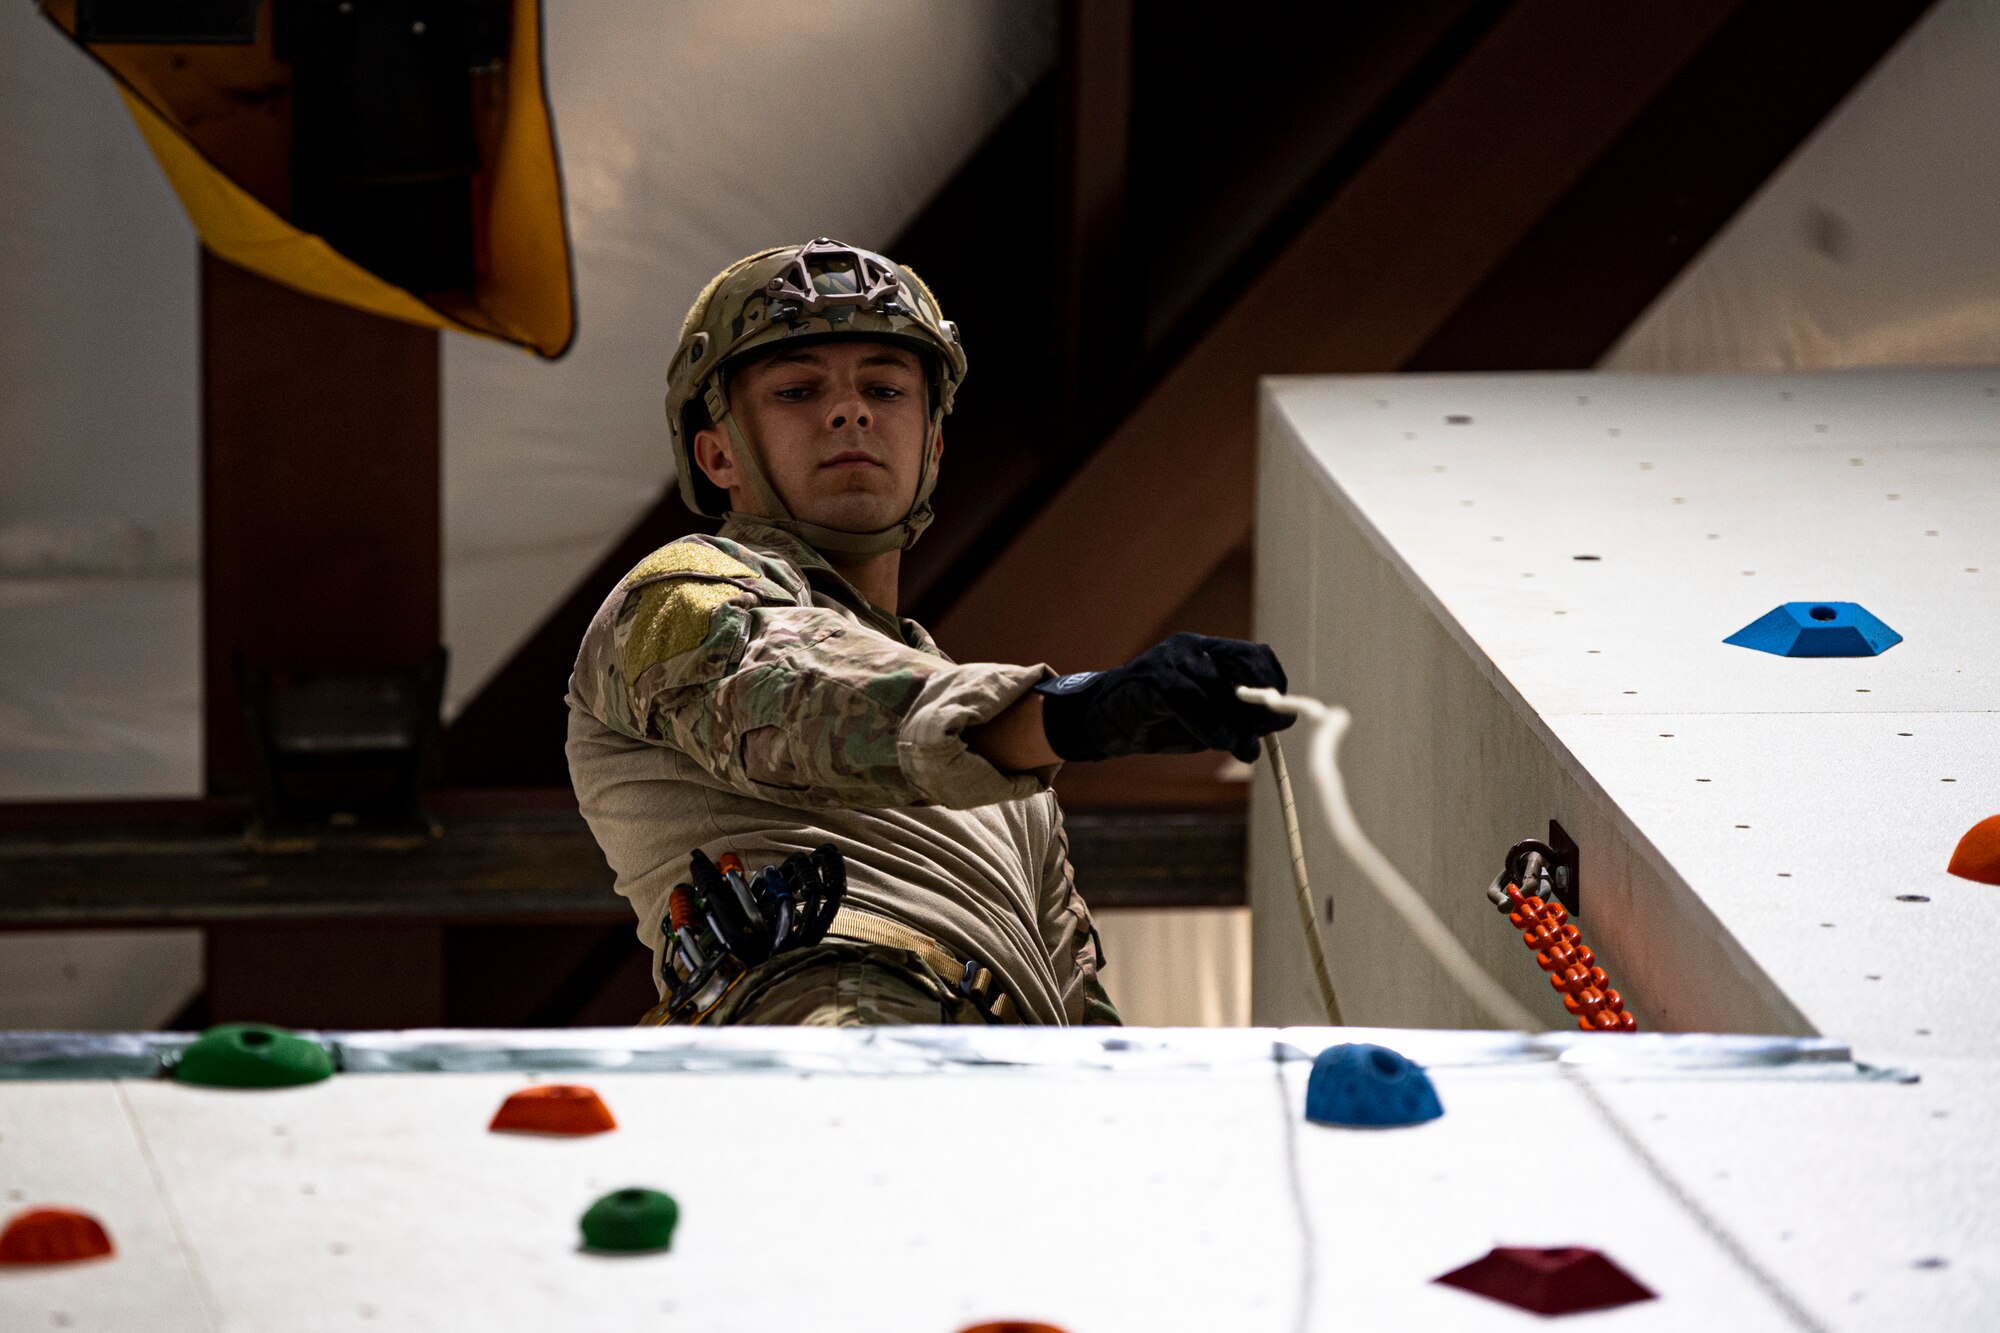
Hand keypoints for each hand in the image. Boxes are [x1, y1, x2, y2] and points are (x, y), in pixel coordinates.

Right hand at [1034, 633, 1293, 762]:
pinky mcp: (1150, 676)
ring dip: (1235, 722)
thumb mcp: (1207, 721)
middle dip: (1259, 704)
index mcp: (1209, 652)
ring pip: (1216, 684)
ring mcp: (1170, 658)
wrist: (1105, 722)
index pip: (1255, 656)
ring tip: (1243, 748)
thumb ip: (1238, 719)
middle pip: (1241, 666)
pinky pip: (1188, 698)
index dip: (1274, 684)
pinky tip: (1219, 741)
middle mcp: (1192, 647)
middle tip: (1264, 735)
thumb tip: (1278, 723)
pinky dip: (1209, 722)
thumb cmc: (1161, 722)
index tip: (1280, 716)